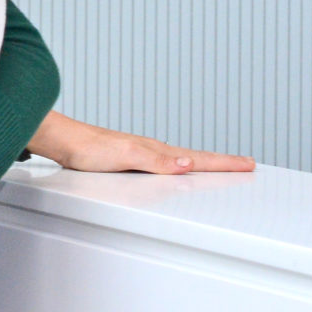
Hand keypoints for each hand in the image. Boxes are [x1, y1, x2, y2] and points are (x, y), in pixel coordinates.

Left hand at [33, 112, 253, 175]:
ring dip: (204, 164)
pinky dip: (181, 167)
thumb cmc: (88, 148)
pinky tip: (178, 170)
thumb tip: (187, 164)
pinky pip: (165, 165)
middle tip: (246, 164)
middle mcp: (153, 151)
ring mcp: (142, 154)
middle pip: (195, 157)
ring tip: (222, 167)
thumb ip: (155, 161)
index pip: (198, 158)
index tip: (249, 164)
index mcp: (157, 151)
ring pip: (181, 160)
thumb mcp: (124, 156)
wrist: (62, 140)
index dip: (224, 163)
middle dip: (223, 162)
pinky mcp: (129, 160)